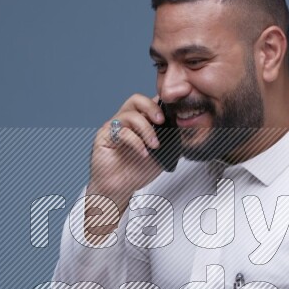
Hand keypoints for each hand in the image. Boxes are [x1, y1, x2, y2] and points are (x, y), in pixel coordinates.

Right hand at [87, 93, 165, 209]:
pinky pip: (122, 132)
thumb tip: (183, 128)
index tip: (174, 115)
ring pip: (130, 115)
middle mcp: (125, 121)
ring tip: (154, 146)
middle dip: (152, 108)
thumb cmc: (136, 171)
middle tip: (162, 121)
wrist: (118, 189)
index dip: (162, 104)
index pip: (149, 102)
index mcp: (139, 121)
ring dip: (146, 129)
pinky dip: (136, 142)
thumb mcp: (160, 154)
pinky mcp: (104, 136)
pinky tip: (143, 154)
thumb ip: (169, 140)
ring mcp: (114, 127)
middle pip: (136, 100)